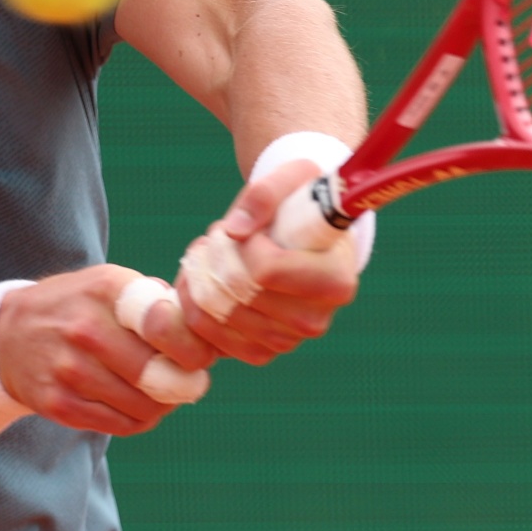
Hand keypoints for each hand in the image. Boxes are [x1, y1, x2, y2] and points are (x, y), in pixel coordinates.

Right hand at [0, 265, 218, 434]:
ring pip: (141, 405)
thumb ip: (156, 301)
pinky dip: (139, 420)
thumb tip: (206, 330)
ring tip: (163, 394)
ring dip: (162, 406)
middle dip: (184, 383)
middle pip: (156, 374)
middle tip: (191, 383)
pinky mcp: (58, 403)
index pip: (165, 325)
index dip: (193, 348)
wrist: (8, 335)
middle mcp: (85, 328)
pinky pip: (119, 425)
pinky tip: (138, 407)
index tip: (201, 357)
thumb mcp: (110, 284)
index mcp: (106, 289)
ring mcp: (68, 368)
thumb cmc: (78, 307)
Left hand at [175, 159, 360, 364]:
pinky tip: (201, 280)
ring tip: (210, 253)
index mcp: (335, 279)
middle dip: (215, 258)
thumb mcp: (291, 178)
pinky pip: (214, 342)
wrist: (301, 236)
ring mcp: (288, 340)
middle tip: (217, 235)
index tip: (244, 229)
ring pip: (220, 316)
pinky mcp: (262, 352)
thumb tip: (234, 231)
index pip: (267, 270)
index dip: (242, 245)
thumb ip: (265, 193)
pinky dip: (196, 308)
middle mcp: (316, 319)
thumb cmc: (300, 204)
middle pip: (238, 294)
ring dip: (201, 278)